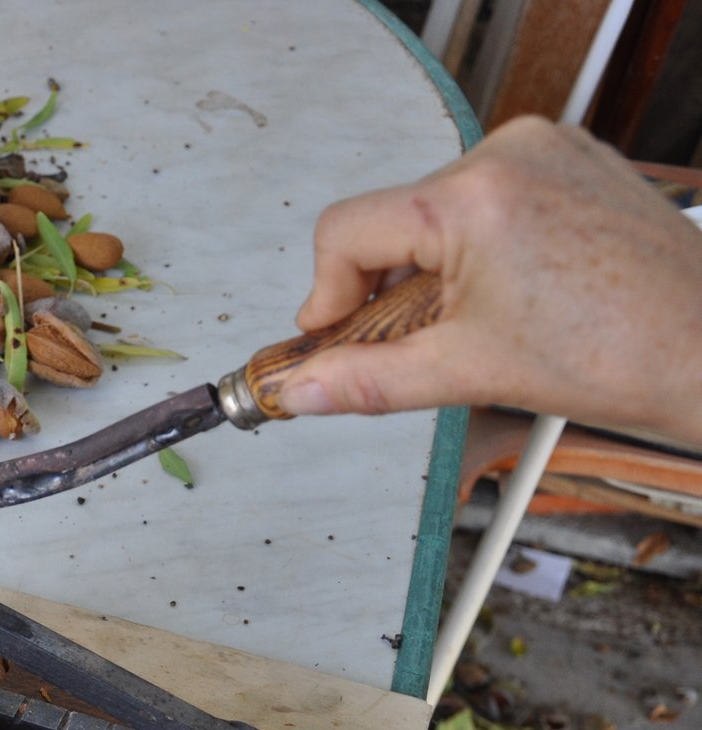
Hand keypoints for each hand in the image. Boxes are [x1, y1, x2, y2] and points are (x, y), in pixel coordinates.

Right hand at [280, 116, 701, 445]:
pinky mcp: (570, 158)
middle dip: (387, 286)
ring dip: (434, 268)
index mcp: (474, 197)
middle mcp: (507, 154)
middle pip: (393, 219)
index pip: (346, 230)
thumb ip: (365, 380)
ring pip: (439, 209)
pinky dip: (479, 245)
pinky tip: (511, 290)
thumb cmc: (620, 355)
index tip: (332, 335)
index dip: (327, 293)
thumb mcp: (466, 373)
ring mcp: (545, 149)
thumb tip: (300, 389)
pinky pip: (489, 195)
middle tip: (413, 341)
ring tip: (476, 318)